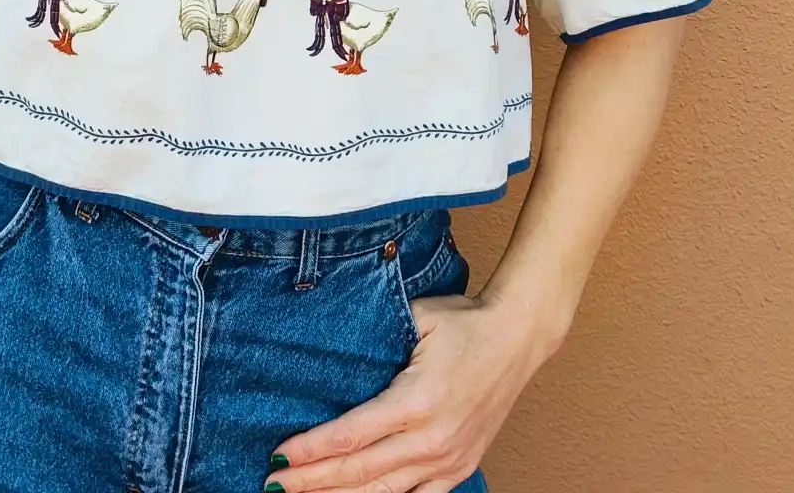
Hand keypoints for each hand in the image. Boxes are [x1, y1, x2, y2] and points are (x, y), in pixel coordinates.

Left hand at [264, 289, 552, 492]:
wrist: (517, 338)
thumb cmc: (464, 322)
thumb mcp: (418, 317)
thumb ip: (378, 340)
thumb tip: (334, 354)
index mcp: (418, 401)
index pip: (352, 435)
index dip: (312, 450)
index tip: (280, 457)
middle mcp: (432, 438)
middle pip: (360, 472)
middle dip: (313, 481)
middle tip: (275, 486)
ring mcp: (448, 460)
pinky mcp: (460, 468)